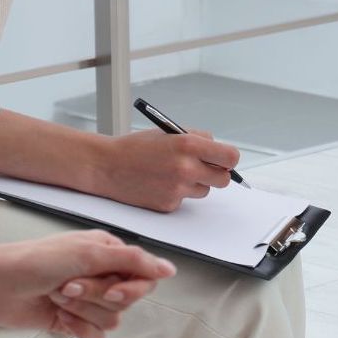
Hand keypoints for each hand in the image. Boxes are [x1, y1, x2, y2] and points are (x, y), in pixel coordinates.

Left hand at [0, 231, 175, 337]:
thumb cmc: (34, 260)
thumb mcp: (89, 254)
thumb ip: (133, 262)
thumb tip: (168, 269)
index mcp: (108, 252)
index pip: (144, 276)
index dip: (132, 289)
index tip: (112, 291)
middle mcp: (100, 274)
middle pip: (126, 300)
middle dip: (97, 297)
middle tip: (71, 287)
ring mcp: (86, 299)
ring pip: (110, 318)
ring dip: (82, 311)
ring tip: (57, 297)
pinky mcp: (72, 321)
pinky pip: (95, 334)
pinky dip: (76, 328)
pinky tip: (58, 317)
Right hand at [94, 127, 240, 211]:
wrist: (107, 166)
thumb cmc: (137, 147)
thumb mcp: (169, 133)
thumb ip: (198, 140)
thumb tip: (219, 152)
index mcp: (188, 144)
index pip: (230, 157)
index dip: (228, 159)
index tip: (224, 159)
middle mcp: (185, 168)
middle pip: (223, 179)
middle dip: (217, 173)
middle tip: (205, 168)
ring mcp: (177, 189)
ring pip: (204, 190)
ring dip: (196, 183)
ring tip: (172, 173)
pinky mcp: (168, 205)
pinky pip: (185, 200)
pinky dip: (177, 193)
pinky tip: (159, 183)